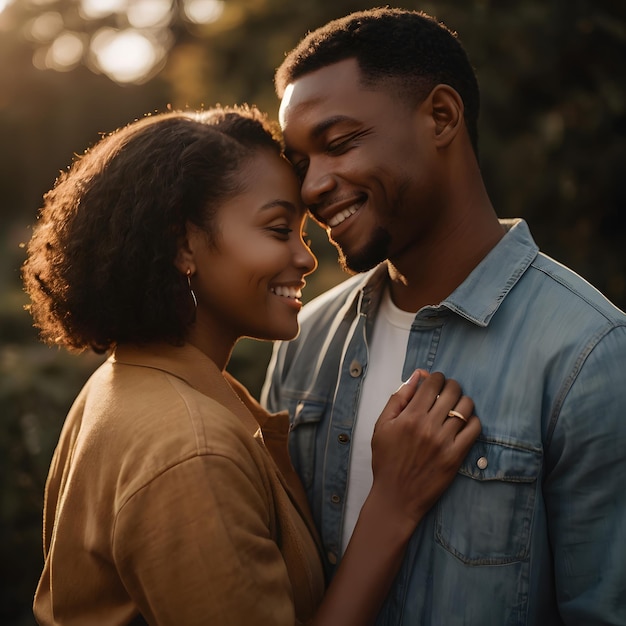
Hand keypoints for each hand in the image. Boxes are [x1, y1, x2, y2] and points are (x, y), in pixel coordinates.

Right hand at [370, 370, 479, 528]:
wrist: (396, 496)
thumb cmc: (386, 460)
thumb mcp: (382, 425)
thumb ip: (398, 399)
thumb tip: (417, 377)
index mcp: (409, 416)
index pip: (432, 384)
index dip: (436, 378)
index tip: (436, 381)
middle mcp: (428, 426)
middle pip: (452, 392)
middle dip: (451, 386)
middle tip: (447, 391)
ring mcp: (444, 442)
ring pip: (466, 408)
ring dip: (463, 401)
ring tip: (457, 406)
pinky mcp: (456, 456)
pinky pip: (474, 430)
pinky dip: (472, 420)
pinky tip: (464, 423)